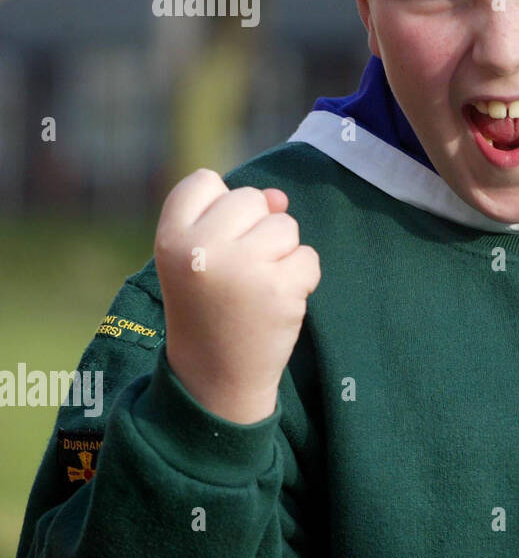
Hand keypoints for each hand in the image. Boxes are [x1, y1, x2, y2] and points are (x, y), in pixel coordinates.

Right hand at [154, 169, 320, 423]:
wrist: (214, 377)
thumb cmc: (209, 307)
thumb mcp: (204, 257)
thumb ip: (235, 217)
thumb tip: (280, 197)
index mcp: (170, 238)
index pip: (203, 181)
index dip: (218, 208)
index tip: (212, 244)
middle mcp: (201, 248)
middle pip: (251, 198)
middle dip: (255, 230)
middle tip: (235, 275)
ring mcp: (242, 268)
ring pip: (285, 225)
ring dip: (281, 254)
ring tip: (254, 289)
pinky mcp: (279, 288)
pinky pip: (309, 257)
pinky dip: (301, 278)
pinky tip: (276, 303)